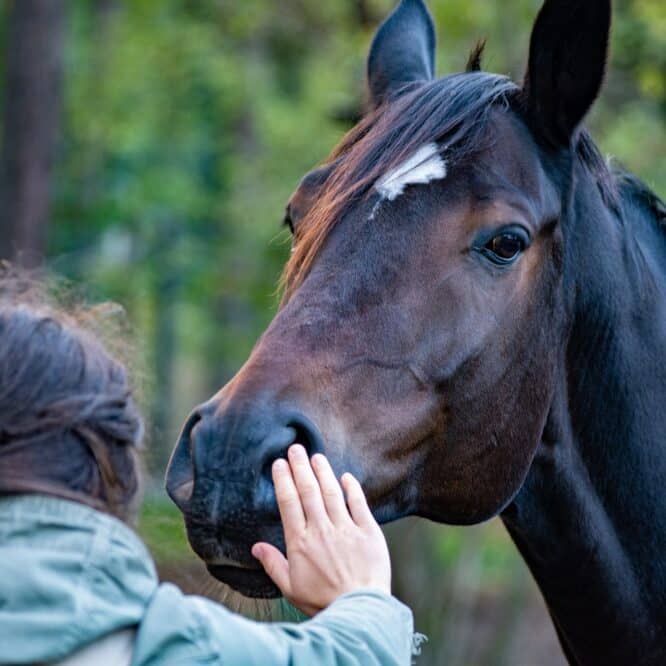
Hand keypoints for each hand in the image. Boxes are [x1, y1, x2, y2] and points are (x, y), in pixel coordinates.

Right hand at [251, 444, 390, 615]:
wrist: (359, 612)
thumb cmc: (322, 602)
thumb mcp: (291, 588)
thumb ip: (273, 564)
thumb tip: (256, 547)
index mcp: (300, 543)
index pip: (289, 503)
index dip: (283, 480)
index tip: (279, 464)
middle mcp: (321, 530)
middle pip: (308, 491)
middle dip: (300, 467)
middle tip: (295, 448)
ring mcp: (346, 529)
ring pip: (332, 492)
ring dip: (323, 472)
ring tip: (316, 456)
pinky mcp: (368, 532)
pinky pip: (359, 504)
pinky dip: (352, 488)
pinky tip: (346, 477)